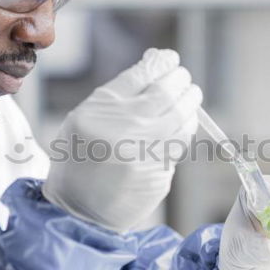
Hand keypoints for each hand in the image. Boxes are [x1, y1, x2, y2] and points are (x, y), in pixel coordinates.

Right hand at [43, 48, 202, 232]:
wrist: (79, 210)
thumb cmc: (80, 159)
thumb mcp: (84, 117)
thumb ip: (119, 92)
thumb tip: (156, 62)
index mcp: (100, 109)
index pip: (143, 74)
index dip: (163, 62)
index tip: (170, 59)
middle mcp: (124, 128)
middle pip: (167, 93)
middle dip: (180, 80)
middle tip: (183, 79)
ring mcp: (144, 153)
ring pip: (181, 117)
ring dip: (190, 103)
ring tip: (190, 97)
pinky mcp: (158, 173)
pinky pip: (180, 143)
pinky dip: (185, 129)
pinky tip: (183, 124)